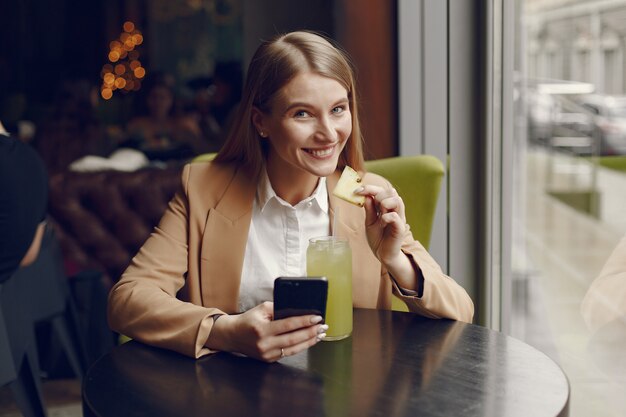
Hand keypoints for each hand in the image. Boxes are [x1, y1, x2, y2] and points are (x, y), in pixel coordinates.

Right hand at [207, 302, 326, 361]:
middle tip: (323, 326)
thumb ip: (279, 309)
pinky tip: (309, 341)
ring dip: (309, 341)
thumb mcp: (261, 309)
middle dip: (311, 332)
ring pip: (294, 348)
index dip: (304, 321)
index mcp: (262, 329)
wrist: (233, 336)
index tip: (317, 317)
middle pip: (294, 338)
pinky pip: (289, 353)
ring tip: (320, 334)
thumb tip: (299, 311)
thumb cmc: (248, 320)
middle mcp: (265, 344)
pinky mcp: (269, 360)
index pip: (288, 325)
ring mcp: (267, 354)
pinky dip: (301, 346)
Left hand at [355, 185, 407, 265]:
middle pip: (391, 191)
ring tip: (378, 213)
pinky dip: (386, 217)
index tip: (357, 191)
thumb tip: (366, 196)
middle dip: (378, 194)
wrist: (382, 254)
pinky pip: (395, 217)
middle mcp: (395, 210)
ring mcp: (399, 218)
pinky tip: (381, 223)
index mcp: (387, 207)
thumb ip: (369, 209)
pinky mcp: (400, 228)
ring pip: (396, 200)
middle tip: (371, 205)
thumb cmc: (378, 237)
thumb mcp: (369, 221)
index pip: (382, 190)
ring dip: (384, 203)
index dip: (370, 188)